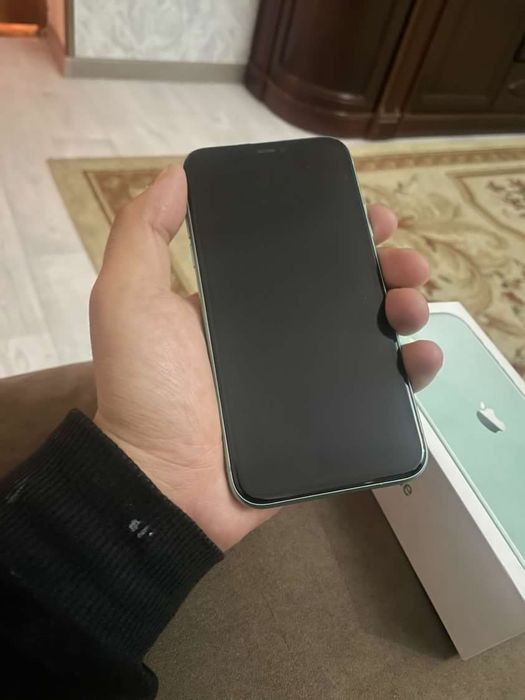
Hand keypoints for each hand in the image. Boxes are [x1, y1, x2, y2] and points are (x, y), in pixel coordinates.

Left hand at [90, 165, 441, 549]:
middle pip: (350, 287)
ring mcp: (311, 377)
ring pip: (375, 332)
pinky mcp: (332, 418)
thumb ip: (142, 233)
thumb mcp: (128, 299)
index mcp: (245, 300)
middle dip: (387, 265)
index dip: (341, 228)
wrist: (165, 482)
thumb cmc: (146, 389)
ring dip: (406, 308)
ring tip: (411, 304)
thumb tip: (176, 173)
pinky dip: (412, 371)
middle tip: (404, 262)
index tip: (370, 214)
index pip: (304, 253)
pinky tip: (421, 356)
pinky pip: (382, 391)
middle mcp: (283, 333)